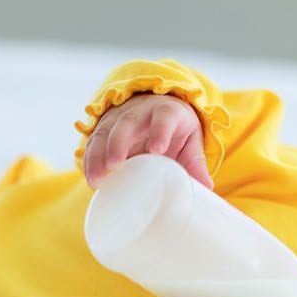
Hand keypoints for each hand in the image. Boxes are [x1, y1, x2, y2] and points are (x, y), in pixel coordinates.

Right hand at [83, 94, 211, 189]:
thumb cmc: (177, 130)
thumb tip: (206, 188)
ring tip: (97, 179)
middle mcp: (140, 112)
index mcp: (167, 112)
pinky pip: (93, 143)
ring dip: (98, 155)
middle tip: (115, 164)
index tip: (156, 149)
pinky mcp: (105, 129)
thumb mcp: (190, 141)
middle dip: (118, 143)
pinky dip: (90, 160)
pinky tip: (91, 178)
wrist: (158, 109)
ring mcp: (119, 119)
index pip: (164, 117)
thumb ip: (195, 163)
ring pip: (105, 132)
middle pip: (127, 123)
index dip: (159, 131)